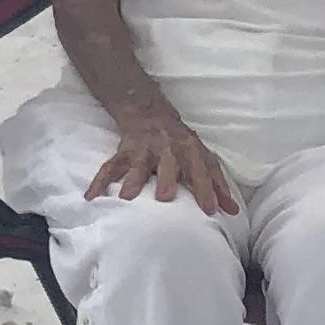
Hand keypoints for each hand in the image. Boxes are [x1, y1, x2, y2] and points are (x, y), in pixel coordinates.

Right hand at [87, 102, 237, 211]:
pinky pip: (110, 167)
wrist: (150, 113)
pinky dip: (99, 181)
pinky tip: (91, 197)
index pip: (200, 169)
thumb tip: (233, 211)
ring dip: (132, 180)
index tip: (210, 210)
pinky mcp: (124, 152)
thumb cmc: (182, 144)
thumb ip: (217, 185)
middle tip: (165, 197)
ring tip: (126, 198)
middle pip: (168, 163)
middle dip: (166, 178)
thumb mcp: (202, 158)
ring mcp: (143, 149)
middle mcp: (167, 148)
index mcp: (189, 149)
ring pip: (137, 164)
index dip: (206, 188)